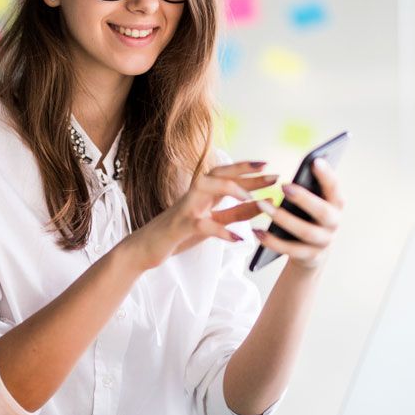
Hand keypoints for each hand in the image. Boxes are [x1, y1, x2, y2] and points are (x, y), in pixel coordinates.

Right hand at [121, 160, 278, 270]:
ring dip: (229, 189)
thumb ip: (235, 214)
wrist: (144, 248)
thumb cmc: (179, 234)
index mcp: (203, 194)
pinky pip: (202, 225)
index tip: (270, 166)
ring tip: (250, 198)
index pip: (227, 175)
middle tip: (271, 172)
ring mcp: (185, 209)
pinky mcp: (179, 227)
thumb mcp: (213, 222)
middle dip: (245, 171)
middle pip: (219, 173)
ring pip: (206, 188)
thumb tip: (263, 204)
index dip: (248, 170)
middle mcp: (194, 195)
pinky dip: (221, 231)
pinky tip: (238, 239)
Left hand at [252, 158, 343, 270]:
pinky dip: (272, 241)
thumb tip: (300, 167)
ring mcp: (323, 242)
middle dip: (304, 198)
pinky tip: (257, 231)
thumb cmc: (308, 216)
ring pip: (305, 231)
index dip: (327, 175)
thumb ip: (309, 187)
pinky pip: (290, 250)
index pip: (334, 188)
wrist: (312, 253)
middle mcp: (334, 223)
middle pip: (322, 212)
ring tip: (262, 204)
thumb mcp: (311, 202)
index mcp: (336, 204)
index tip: (314, 160)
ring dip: (282, 218)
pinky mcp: (309, 257)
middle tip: (283, 185)